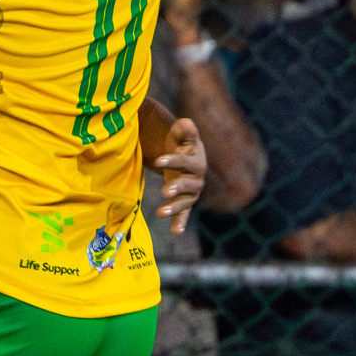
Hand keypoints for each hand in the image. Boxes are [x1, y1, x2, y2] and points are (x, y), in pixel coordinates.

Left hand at [154, 117, 206, 233]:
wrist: (184, 154)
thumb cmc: (181, 142)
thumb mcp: (182, 133)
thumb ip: (184, 129)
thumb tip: (186, 123)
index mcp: (197, 161)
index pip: (185, 162)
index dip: (172, 161)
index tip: (157, 161)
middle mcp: (197, 179)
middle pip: (188, 184)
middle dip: (177, 187)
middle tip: (164, 191)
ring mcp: (192, 192)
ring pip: (185, 202)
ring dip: (174, 208)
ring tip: (160, 212)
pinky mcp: (185, 201)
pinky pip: (184, 214)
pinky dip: (180, 222)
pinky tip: (175, 232)